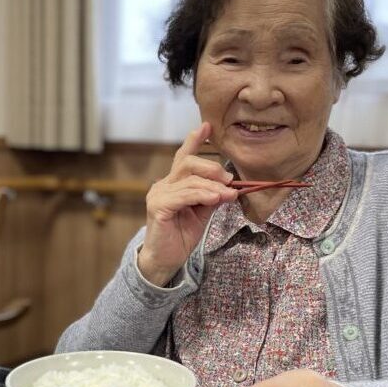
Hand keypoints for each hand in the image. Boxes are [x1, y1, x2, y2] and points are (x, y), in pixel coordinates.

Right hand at [138, 122, 236, 285]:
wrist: (166, 260)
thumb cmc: (182, 236)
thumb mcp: (203, 212)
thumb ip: (211, 196)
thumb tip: (229, 185)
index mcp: (174, 183)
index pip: (183, 157)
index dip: (194, 140)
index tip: (207, 126)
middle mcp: (163, 184)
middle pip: (188, 163)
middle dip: (212, 168)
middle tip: (229, 181)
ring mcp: (159, 194)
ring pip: (190, 180)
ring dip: (213, 186)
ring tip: (227, 195)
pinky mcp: (158, 207)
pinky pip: (184, 195)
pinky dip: (202, 195)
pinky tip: (215, 199)